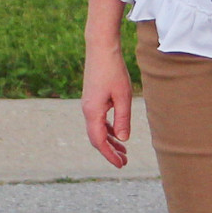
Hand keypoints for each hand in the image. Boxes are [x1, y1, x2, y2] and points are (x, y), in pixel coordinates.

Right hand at [81, 41, 133, 167]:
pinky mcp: (92, 98)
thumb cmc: (113, 70)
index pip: (99, 141)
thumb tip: (124, 139)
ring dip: (110, 141)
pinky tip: (118, 132)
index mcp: (92, 112)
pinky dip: (108, 129)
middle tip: (124, 162)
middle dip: (110, 151)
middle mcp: (87, 110)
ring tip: (124, 150)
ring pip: (98, 129)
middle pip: (97, 138)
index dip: (110, 155)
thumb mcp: (122, 96)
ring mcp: (88, 104)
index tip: (121, 165)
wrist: (100, 48)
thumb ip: (123, 118)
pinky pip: (99, 120)